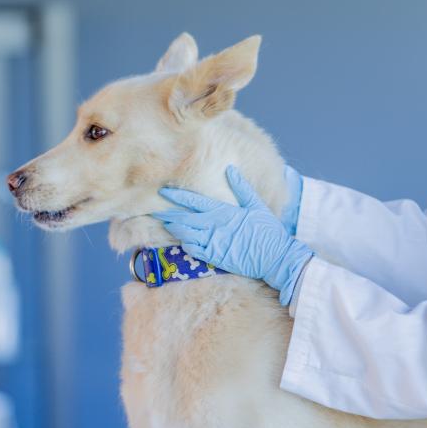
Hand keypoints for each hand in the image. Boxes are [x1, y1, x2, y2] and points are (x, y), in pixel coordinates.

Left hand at [152, 165, 312, 304]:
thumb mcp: (257, 205)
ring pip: (185, 234)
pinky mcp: (215, 257)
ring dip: (172, 228)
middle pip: (184, 218)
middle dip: (167, 212)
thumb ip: (242, 188)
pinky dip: (184, 244)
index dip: (177, 196)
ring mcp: (213, 243)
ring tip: (162, 222)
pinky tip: (178, 240)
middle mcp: (215, 226)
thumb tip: (230, 169)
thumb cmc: (268, 231)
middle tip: (151, 208)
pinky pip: (193, 250)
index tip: (163, 190)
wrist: (275, 257)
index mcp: (224, 211)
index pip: (194, 201)